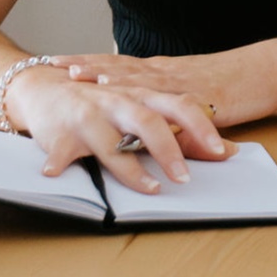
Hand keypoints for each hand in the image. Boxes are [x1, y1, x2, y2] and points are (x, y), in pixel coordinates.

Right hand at [5, 66, 234, 194]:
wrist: (47, 87)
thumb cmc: (106, 104)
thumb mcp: (146, 112)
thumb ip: (185, 133)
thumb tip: (228, 152)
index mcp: (144, 97)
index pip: (180, 106)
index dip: (202, 127)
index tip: (221, 151)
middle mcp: (119, 102)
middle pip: (148, 122)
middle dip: (168, 150)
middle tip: (184, 178)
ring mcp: (89, 115)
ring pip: (110, 141)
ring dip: (129, 168)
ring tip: (149, 188)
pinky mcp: (61, 131)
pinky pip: (61, 149)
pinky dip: (57, 161)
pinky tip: (54, 173)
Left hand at [50, 42, 276, 127]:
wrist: (270, 70)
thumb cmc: (238, 83)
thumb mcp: (198, 95)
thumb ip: (173, 107)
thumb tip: (153, 124)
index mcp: (166, 71)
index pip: (119, 64)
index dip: (89, 62)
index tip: (59, 60)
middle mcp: (167, 72)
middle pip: (119, 66)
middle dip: (84, 64)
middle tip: (51, 63)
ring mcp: (181, 81)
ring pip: (136, 76)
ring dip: (104, 75)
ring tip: (75, 75)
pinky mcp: (198, 94)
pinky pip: (163, 95)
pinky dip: (139, 92)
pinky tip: (119, 91)